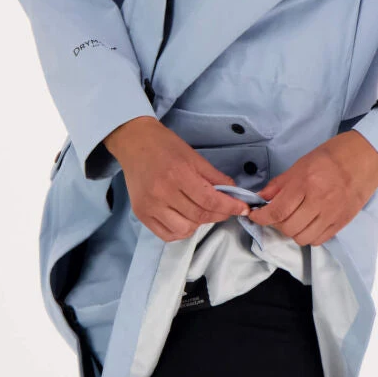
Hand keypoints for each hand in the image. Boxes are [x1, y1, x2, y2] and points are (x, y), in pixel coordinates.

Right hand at [103, 117, 250, 241]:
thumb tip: (234, 194)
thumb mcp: (194, 156)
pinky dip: (181, 231)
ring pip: (184, 229)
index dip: (229, 207)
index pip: (209, 200)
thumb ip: (215, 177)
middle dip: (219, 215)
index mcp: (178, 175)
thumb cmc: (166, 145)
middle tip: (226, 209)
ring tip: (202, 211)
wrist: (135, 142)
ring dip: (200, 223)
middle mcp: (162, 193)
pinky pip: (167, 234)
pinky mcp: (141, 214)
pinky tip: (186, 219)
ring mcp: (149, 206)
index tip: (242, 208)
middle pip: (199, 216)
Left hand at [245, 130, 377, 245]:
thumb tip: (262, 197)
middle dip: (276, 224)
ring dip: (292, 231)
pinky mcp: (342, 223)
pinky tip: (307, 224)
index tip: (255, 216)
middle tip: (275, 214)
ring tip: (293, 219)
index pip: (278, 211)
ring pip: (302, 238)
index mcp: (306, 183)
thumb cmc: (331, 156)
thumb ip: (280, 183)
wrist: (365, 158)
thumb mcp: (301, 163)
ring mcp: (332, 215)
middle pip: (288, 228)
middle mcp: (319, 202)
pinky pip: (318, 240)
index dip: (261, 217)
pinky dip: (308, 236)